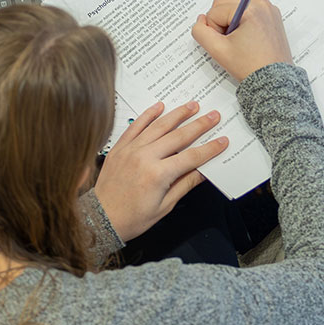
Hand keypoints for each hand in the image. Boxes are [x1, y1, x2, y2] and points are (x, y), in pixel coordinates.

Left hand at [94, 101, 228, 241]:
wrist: (101, 218)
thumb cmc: (132, 218)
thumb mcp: (165, 206)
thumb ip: (184, 184)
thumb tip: (203, 170)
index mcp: (158, 174)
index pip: (191, 156)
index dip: (209, 148)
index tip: (222, 141)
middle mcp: (144, 157)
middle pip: (178, 136)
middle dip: (199, 125)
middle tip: (213, 115)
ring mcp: (131, 150)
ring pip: (158, 126)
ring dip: (178, 114)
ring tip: (192, 106)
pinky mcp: (120, 147)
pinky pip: (136, 126)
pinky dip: (148, 115)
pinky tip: (160, 106)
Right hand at [191, 0, 292, 82]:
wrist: (273, 81)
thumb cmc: (250, 66)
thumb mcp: (218, 50)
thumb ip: (200, 32)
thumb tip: (201, 19)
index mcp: (251, 9)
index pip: (214, 12)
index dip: (214, 31)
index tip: (227, 45)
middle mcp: (262, 4)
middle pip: (224, 4)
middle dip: (221, 24)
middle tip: (232, 43)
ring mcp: (268, 10)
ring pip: (234, 8)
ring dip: (230, 23)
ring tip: (241, 42)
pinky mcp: (271, 16)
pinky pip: (247, 12)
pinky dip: (242, 23)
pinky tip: (247, 40)